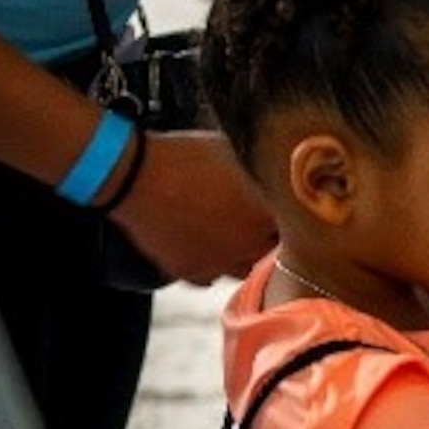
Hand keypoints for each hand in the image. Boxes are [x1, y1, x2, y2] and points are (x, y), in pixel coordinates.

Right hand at [109, 131, 276, 284]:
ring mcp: (219, 263)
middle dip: (265, 239)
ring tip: (227, 234)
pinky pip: (209, 277)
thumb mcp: (233, 152)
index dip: (286, 219)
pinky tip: (204, 245)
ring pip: (242, 269)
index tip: (277, 211)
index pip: (293, 228)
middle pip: (270, 253)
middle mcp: (248, 246)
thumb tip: (272, 171)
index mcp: (265, 215)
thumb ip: (258, 171)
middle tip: (253, 223)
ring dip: (240, 255)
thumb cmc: (185, 156)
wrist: (135, 175)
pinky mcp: (189, 272)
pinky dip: (210, 265)